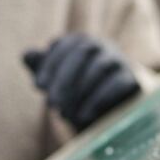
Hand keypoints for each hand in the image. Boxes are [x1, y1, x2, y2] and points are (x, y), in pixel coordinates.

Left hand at [23, 33, 140, 130]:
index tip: (39, 86)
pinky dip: (98, 99)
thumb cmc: (77, 94)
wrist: (110, 116)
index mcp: (80, 42)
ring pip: (100, 67)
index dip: (50, 64)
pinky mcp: (133, 80)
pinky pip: (117, 83)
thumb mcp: (57, 83)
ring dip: (80, 91)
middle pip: (83, 51)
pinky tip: (84, 116)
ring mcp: (120, 60)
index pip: (63, 44)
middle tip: (52, 104)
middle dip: (65, 78)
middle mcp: (102, 46)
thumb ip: (42, 68)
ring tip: (65, 114)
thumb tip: (27, 54)